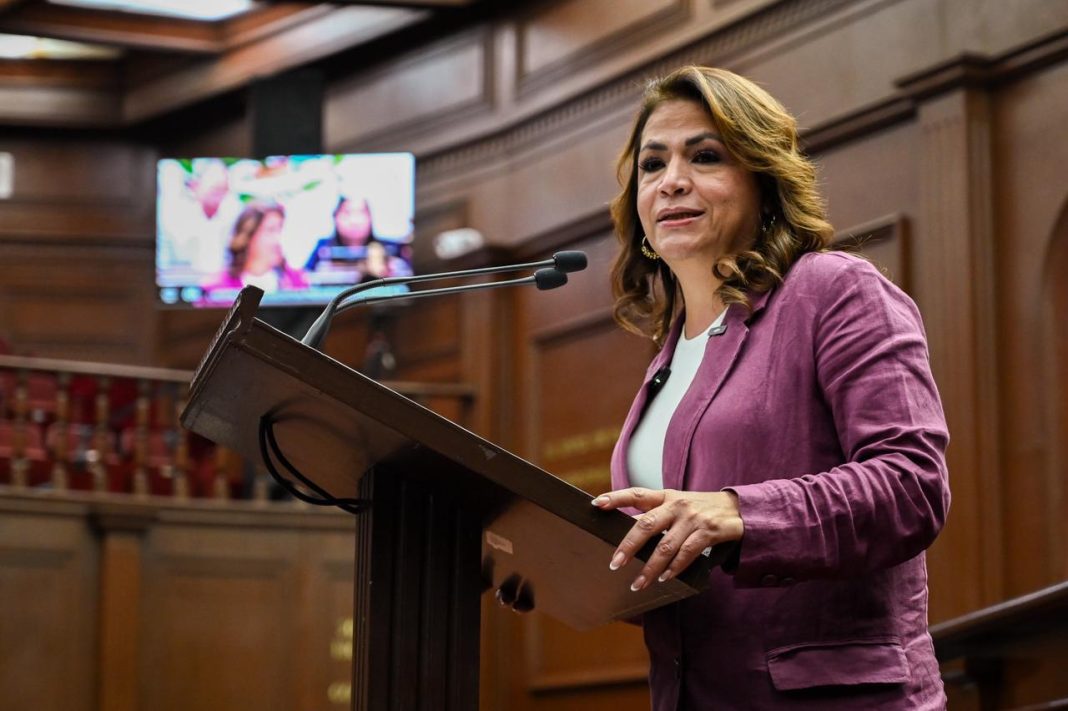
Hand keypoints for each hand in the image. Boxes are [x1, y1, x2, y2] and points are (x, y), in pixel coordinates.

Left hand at [591, 488, 742, 590]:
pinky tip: (664, 579)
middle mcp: (677, 505)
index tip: (596, 505)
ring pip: (666, 546)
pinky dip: (674, 569)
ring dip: (650, 568)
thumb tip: (628, 534)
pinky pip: (687, 553)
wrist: (737, 509)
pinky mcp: (708, 532)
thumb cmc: (699, 509)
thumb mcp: (677, 505)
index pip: (636, 494)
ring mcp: (693, 519)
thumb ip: (656, 516)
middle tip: (615, 564)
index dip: (616, 498)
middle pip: (647, 525)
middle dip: (629, 546)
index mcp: (666, 496)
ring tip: (637, 584)